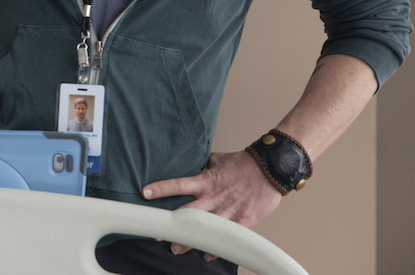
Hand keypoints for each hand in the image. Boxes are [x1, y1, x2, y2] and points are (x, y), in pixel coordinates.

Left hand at [141, 150, 281, 259]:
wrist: (270, 168)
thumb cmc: (242, 163)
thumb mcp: (217, 160)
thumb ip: (201, 166)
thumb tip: (186, 164)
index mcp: (206, 180)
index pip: (179, 184)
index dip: (162, 188)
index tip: (144, 192)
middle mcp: (215, 196)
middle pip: (189, 213)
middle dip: (174, 224)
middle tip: (158, 234)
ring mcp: (229, 210)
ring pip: (207, 228)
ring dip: (192, 240)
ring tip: (177, 248)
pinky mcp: (244, 220)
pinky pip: (229, 236)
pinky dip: (218, 246)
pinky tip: (208, 255)